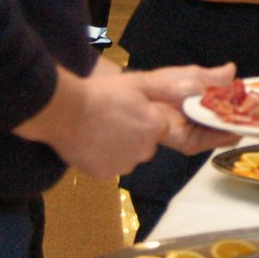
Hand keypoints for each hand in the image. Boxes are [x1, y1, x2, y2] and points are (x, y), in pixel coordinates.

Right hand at [33, 73, 183, 180]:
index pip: (160, 127)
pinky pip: (110, 165)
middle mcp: (146, 150)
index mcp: (155, 127)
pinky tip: (91, 141)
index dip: (146, 118)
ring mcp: (125, 165)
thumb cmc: (100, 94)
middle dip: (134, 132)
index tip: (130, 110)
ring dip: (119, 145)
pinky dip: (103, 156)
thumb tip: (195, 91)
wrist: (64, 111)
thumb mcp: (138, 83)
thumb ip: (167, 88)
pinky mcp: (105, 174)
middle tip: (113, 117)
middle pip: (145, 142)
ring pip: (128, 155)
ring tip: (99, 128)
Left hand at [124, 63, 241, 155]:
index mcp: (205, 102)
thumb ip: (214, 77)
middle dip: (244, 118)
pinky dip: (223, 136)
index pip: (229, 105)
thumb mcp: (193, 75)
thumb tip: (232, 70)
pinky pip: (211, 141)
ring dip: (236, 128)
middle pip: (228, 122)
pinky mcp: (190, 142)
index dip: (243, 104)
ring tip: (251, 122)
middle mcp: (203, 119)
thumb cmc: (164, 83)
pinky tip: (233, 129)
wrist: (141, 95)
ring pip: (223, 133)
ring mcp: (197, 132)